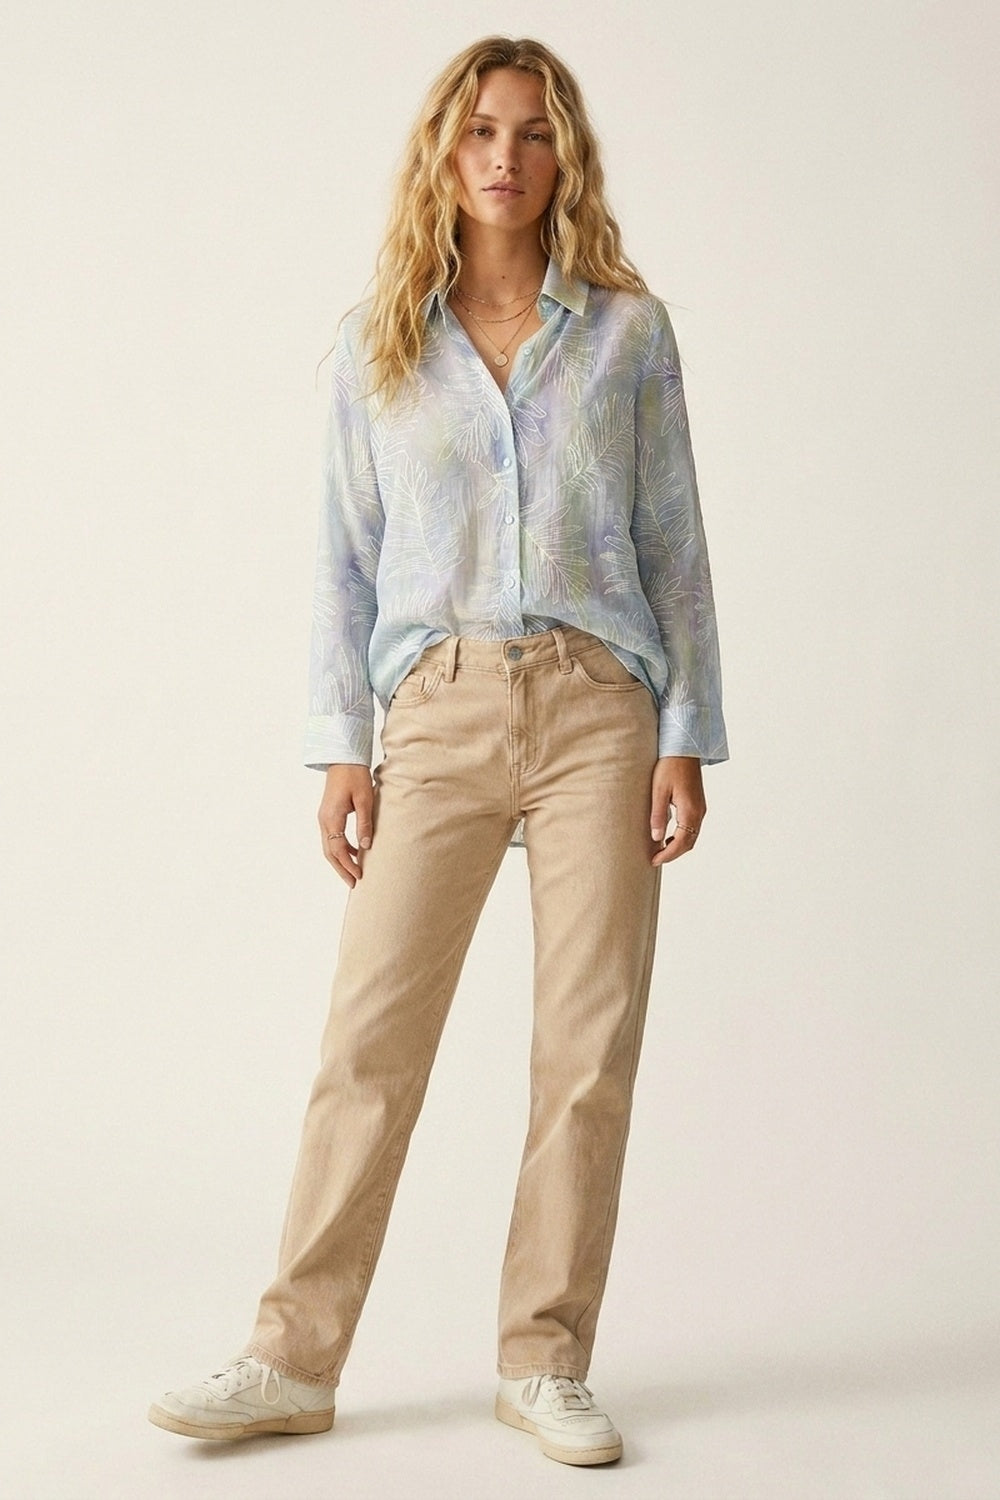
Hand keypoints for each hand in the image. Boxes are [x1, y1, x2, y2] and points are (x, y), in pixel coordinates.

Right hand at [319, 764, 374, 887]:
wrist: (342, 757)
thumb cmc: (355, 775)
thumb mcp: (365, 799)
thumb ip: (365, 823)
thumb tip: (366, 846)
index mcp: (332, 818)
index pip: (338, 849)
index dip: (348, 865)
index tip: (359, 876)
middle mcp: (324, 820)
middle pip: (330, 852)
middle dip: (341, 869)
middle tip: (353, 884)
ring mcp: (324, 817)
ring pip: (329, 846)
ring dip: (340, 860)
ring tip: (353, 873)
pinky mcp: (328, 814)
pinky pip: (332, 837)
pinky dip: (341, 848)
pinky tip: (355, 852)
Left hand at [649, 756, 705, 865]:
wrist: (684, 748)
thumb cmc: (669, 765)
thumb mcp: (659, 790)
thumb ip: (658, 815)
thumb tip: (656, 838)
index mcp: (690, 811)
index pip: (681, 843)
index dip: (668, 855)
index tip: (653, 860)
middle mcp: (699, 812)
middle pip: (689, 843)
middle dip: (673, 854)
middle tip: (655, 859)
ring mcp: (701, 808)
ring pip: (692, 836)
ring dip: (678, 846)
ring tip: (660, 850)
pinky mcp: (698, 804)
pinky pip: (693, 828)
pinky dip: (682, 837)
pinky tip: (669, 836)